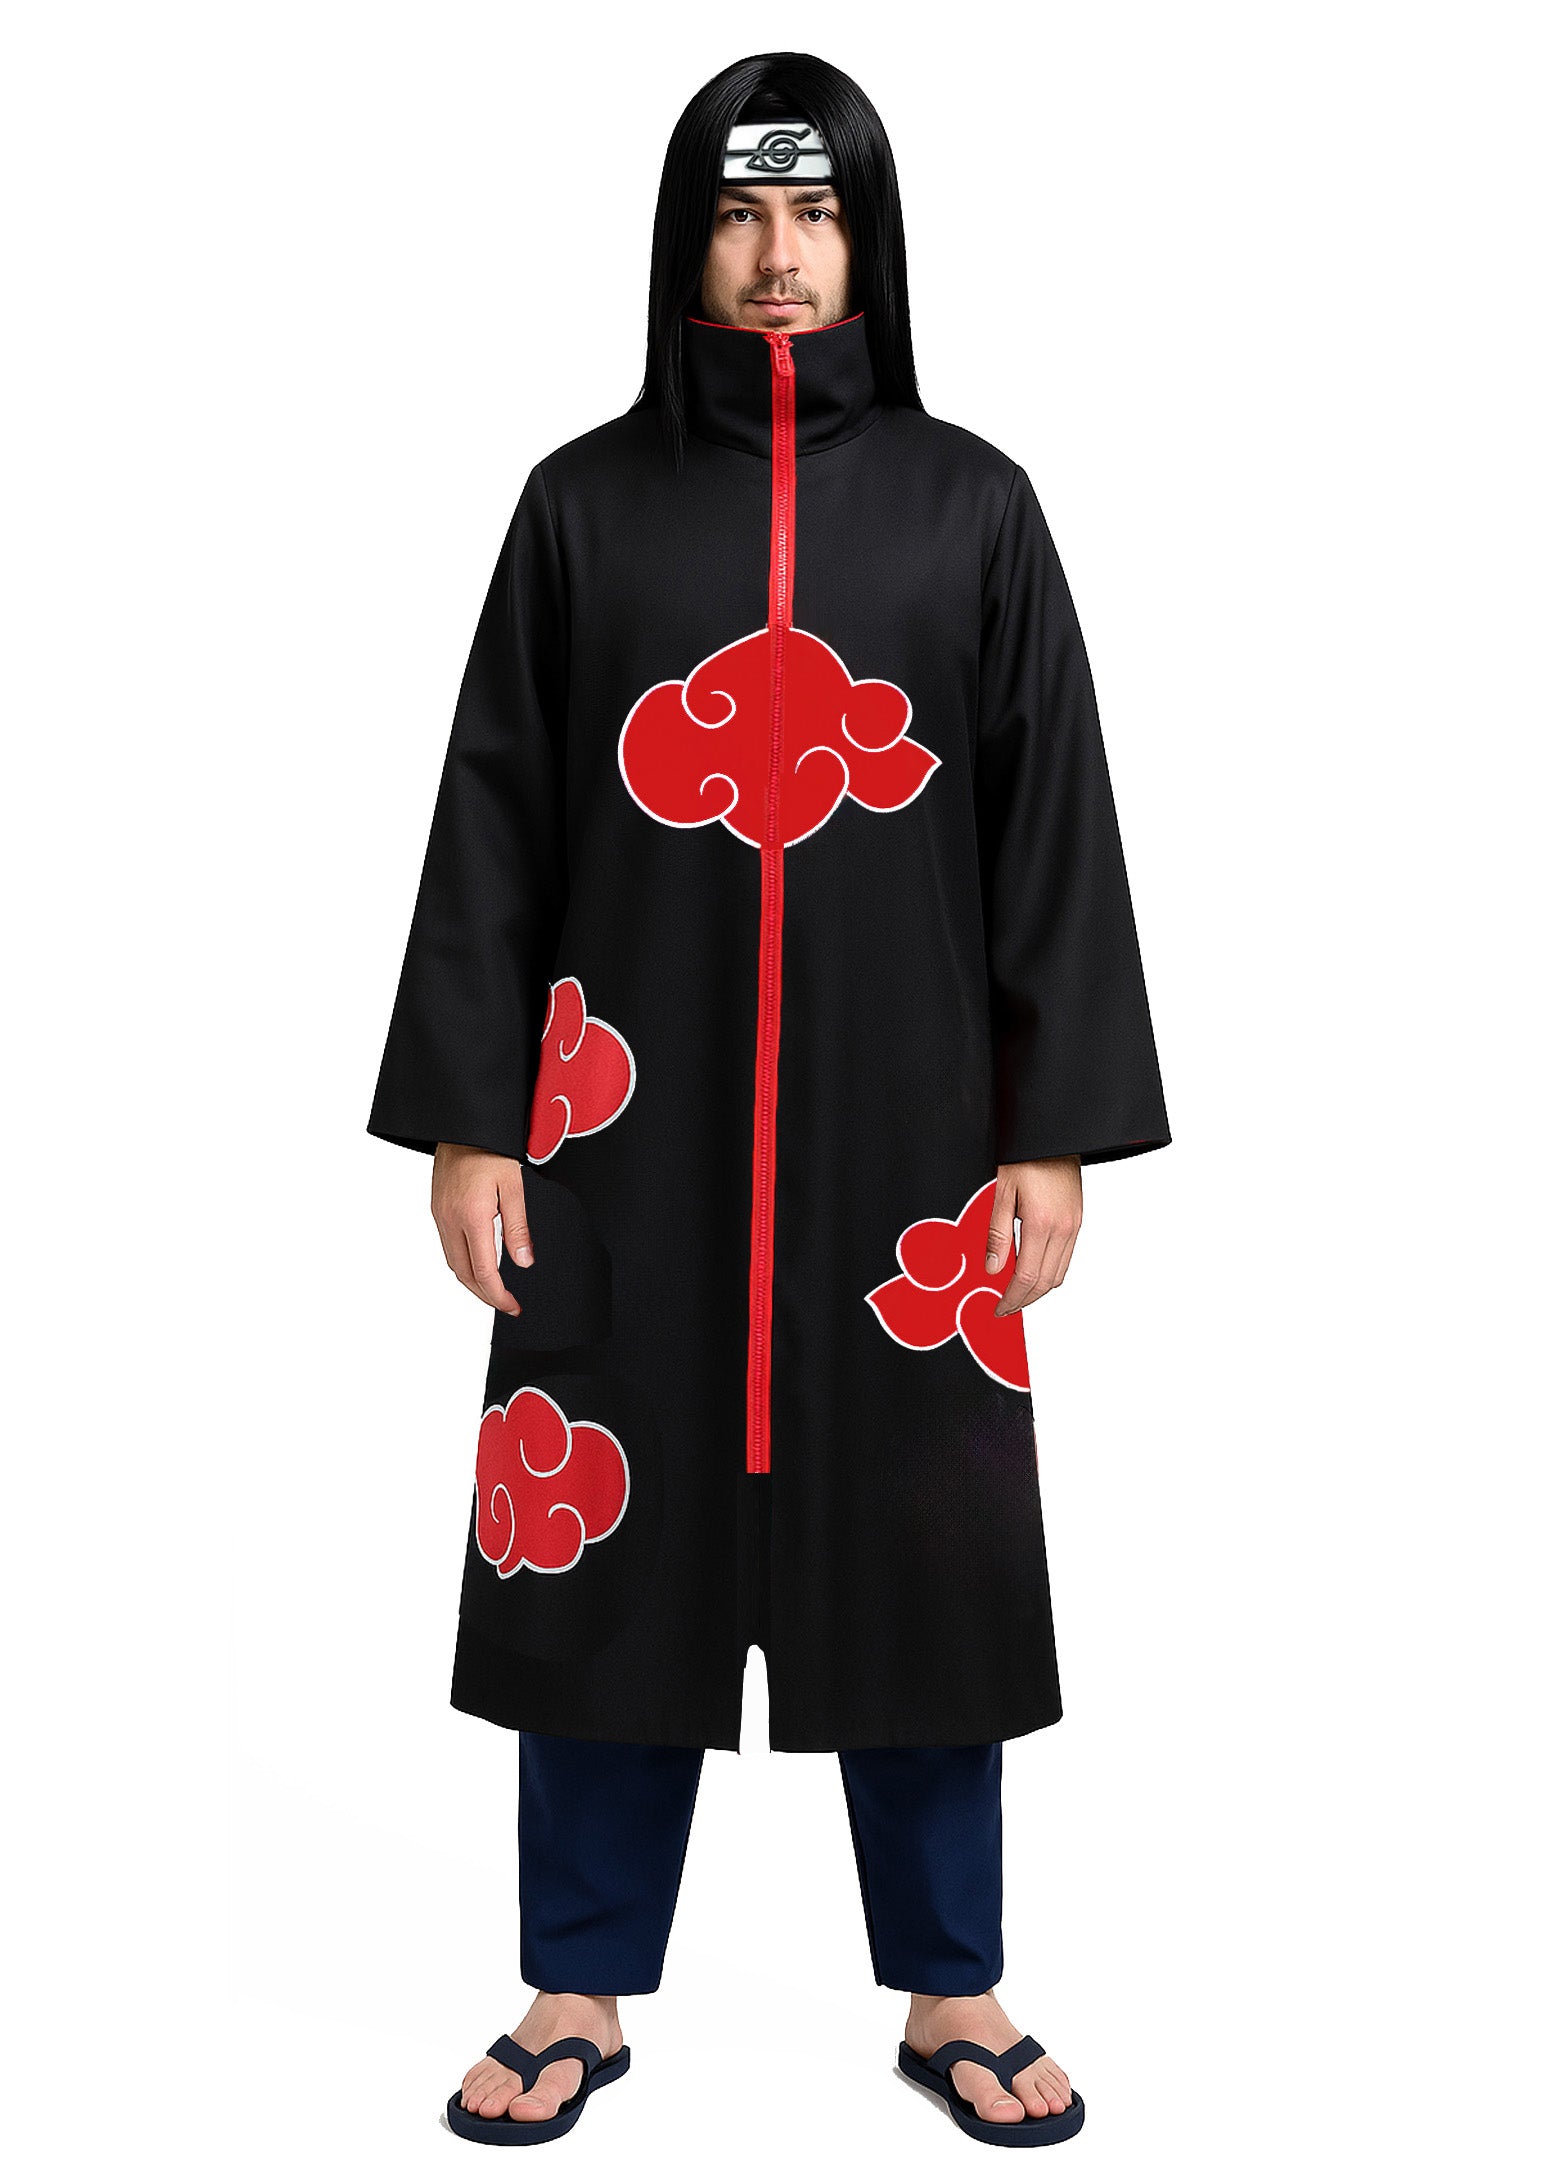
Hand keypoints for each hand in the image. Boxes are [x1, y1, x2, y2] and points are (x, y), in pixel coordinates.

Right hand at [431, 1144, 532, 1314]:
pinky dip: (462, 1263)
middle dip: (484, 1295)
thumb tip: (524, 1263)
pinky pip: (447, 1247)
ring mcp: (439, 1215)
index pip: (483, 1271)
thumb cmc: (489, 1149)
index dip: (498, 1295)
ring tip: (494, 1291)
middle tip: (506, 1305)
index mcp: (471, 1217)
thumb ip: (518, 1227)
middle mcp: (449, 1220)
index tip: (513, 1307)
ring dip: (472, 1282)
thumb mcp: (514, 1186)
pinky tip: (477, 1263)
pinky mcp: (437, 1209)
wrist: (461, 1125)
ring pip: (452, 1263)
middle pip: (463, 1274)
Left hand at [985, 1157, 1081, 1315]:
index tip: (999, 1308)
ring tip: (1017, 1295)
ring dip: (1038, 1290)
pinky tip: (1033, 1272)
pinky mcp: (1078, 1221)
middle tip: (1005, 1308)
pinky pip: (1065, 1258)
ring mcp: (1074, 1226)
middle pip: (1045, 1282)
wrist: (1054, 1137)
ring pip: (1059, 1274)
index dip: (1011, 1298)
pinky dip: (1049, 1273)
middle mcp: (1063, 1229)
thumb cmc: (1025, 1159)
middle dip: (1024, 1301)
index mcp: (1041, 1223)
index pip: (1026, 1277)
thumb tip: (992, 1270)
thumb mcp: (1001, 1194)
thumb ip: (997, 1234)